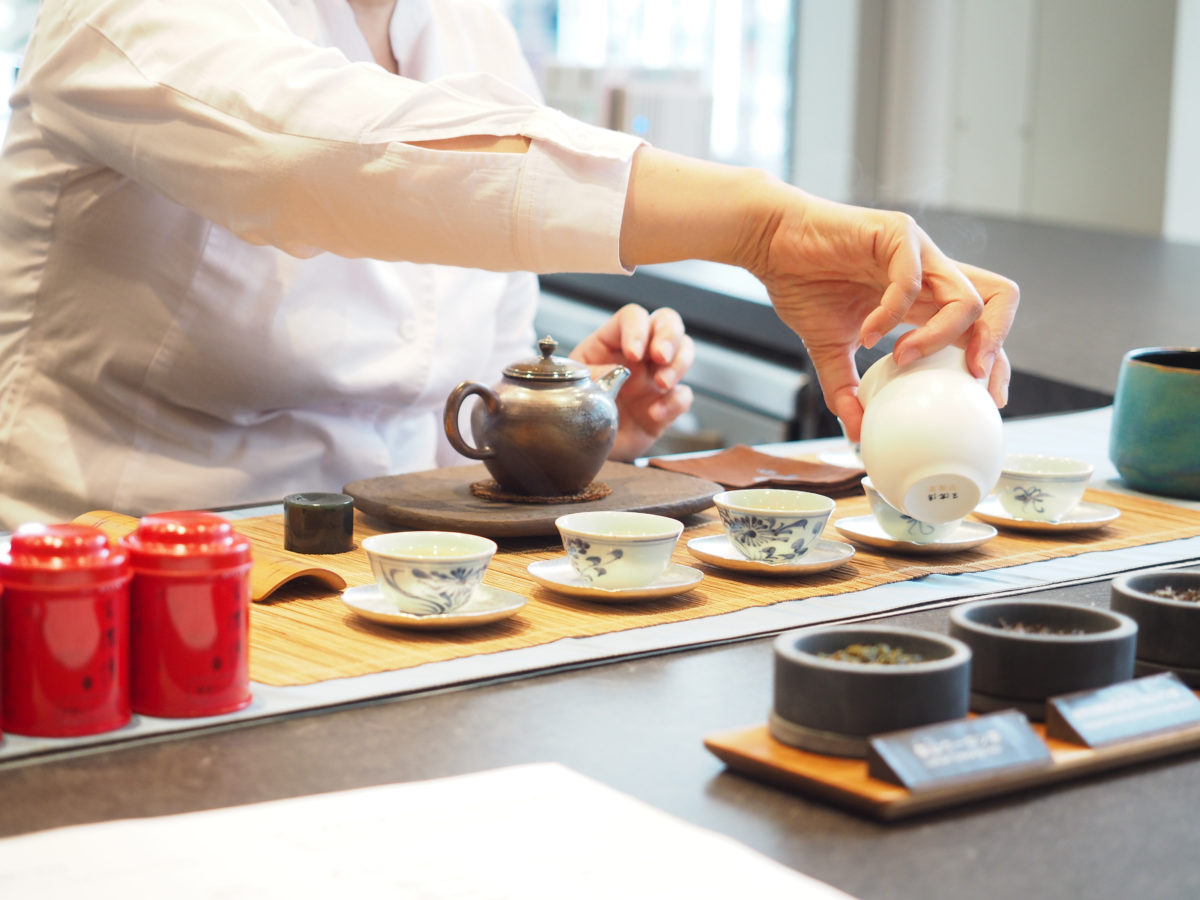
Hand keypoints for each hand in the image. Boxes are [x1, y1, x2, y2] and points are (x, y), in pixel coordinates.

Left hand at [569, 304, 694, 459]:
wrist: (585, 449)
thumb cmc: (576, 413)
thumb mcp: (573, 389)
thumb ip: (590, 376)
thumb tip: (611, 369)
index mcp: (611, 342)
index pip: (632, 317)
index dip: (637, 329)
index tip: (633, 355)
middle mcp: (638, 354)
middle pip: (666, 322)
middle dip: (669, 336)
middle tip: (660, 357)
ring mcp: (655, 377)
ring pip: (685, 350)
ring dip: (679, 364)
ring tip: (662, 384)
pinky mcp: (666, 403)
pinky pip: (684, 395)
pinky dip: (674, 403)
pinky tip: (655, 414)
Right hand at [618, 149, 1018, 443]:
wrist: (770, 243)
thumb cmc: (802, 283)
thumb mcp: (830, 348)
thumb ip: (847, 388)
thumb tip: (855, 432)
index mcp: (925, 297)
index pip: (982, 325)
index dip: (993, 361)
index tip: (985, 400)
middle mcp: (932, 272)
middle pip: (1000, 300)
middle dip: (995, 344)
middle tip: (971, 379)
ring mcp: (918, 252)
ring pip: (965, 298)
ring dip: (939, 338)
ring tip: (902, 358)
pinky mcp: (896, 234)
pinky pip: (912, 281)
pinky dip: (892, 315)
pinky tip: (867, 333)